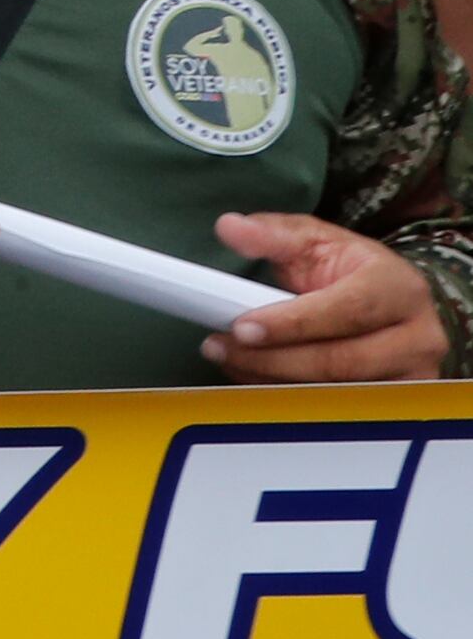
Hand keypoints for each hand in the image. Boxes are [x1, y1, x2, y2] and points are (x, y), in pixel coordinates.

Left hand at [201, 212, 454, 382]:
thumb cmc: (351, 271)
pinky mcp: (400, 406)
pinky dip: (291, 399)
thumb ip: (272, 234)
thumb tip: (229, 226)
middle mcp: (419, 337)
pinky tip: (256, 380)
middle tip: (220, 347)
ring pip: (339, 393)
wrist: (391, 304)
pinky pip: (340, 411)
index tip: (241, 328)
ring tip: (230, 361)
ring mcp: (414, 377)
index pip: (347, 311)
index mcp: (399, 289)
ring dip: (275, 382)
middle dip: (274, 359)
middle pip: (342, 361)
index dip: (292, 323)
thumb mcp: (315, 241)